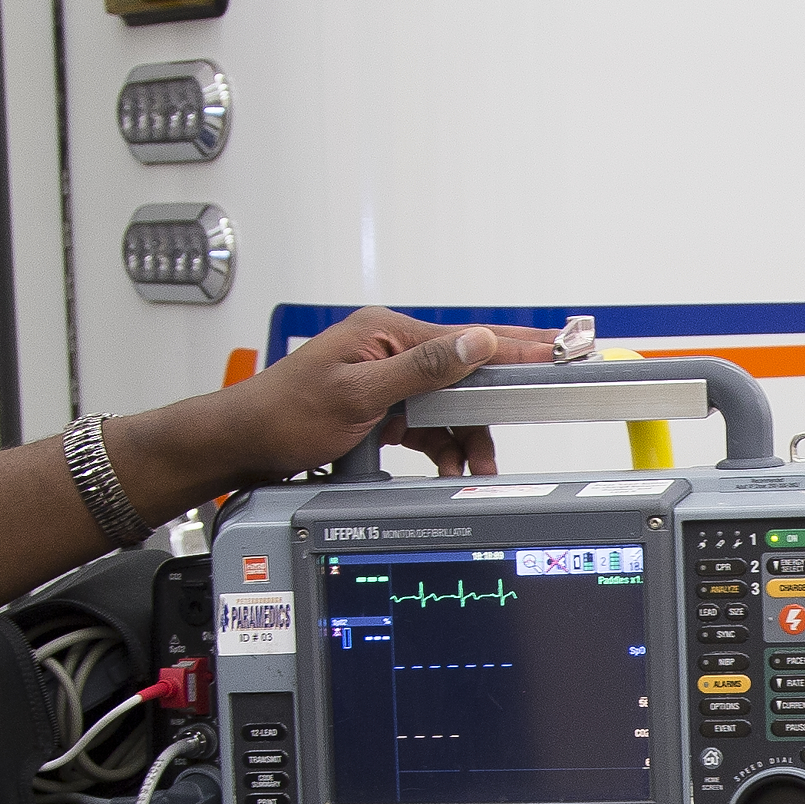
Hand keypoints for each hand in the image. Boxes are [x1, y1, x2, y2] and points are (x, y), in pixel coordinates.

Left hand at [200, 309, 561, 483]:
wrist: (245, 446)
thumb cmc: (284, 414)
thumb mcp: (358, 394)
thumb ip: (422, 368)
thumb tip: (475, 342)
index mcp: (386, 333)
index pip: (466, 339)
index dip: (517, 346)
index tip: (560, 347)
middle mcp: (391, 349)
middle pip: (465, 379)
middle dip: (487, 418)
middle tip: (508, 443)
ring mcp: (389, 380)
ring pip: (451, 410)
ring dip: (464, 442)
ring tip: (473, 470)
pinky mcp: (385, 407)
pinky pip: (430, 426)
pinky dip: (443, 449)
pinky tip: (448, 469)